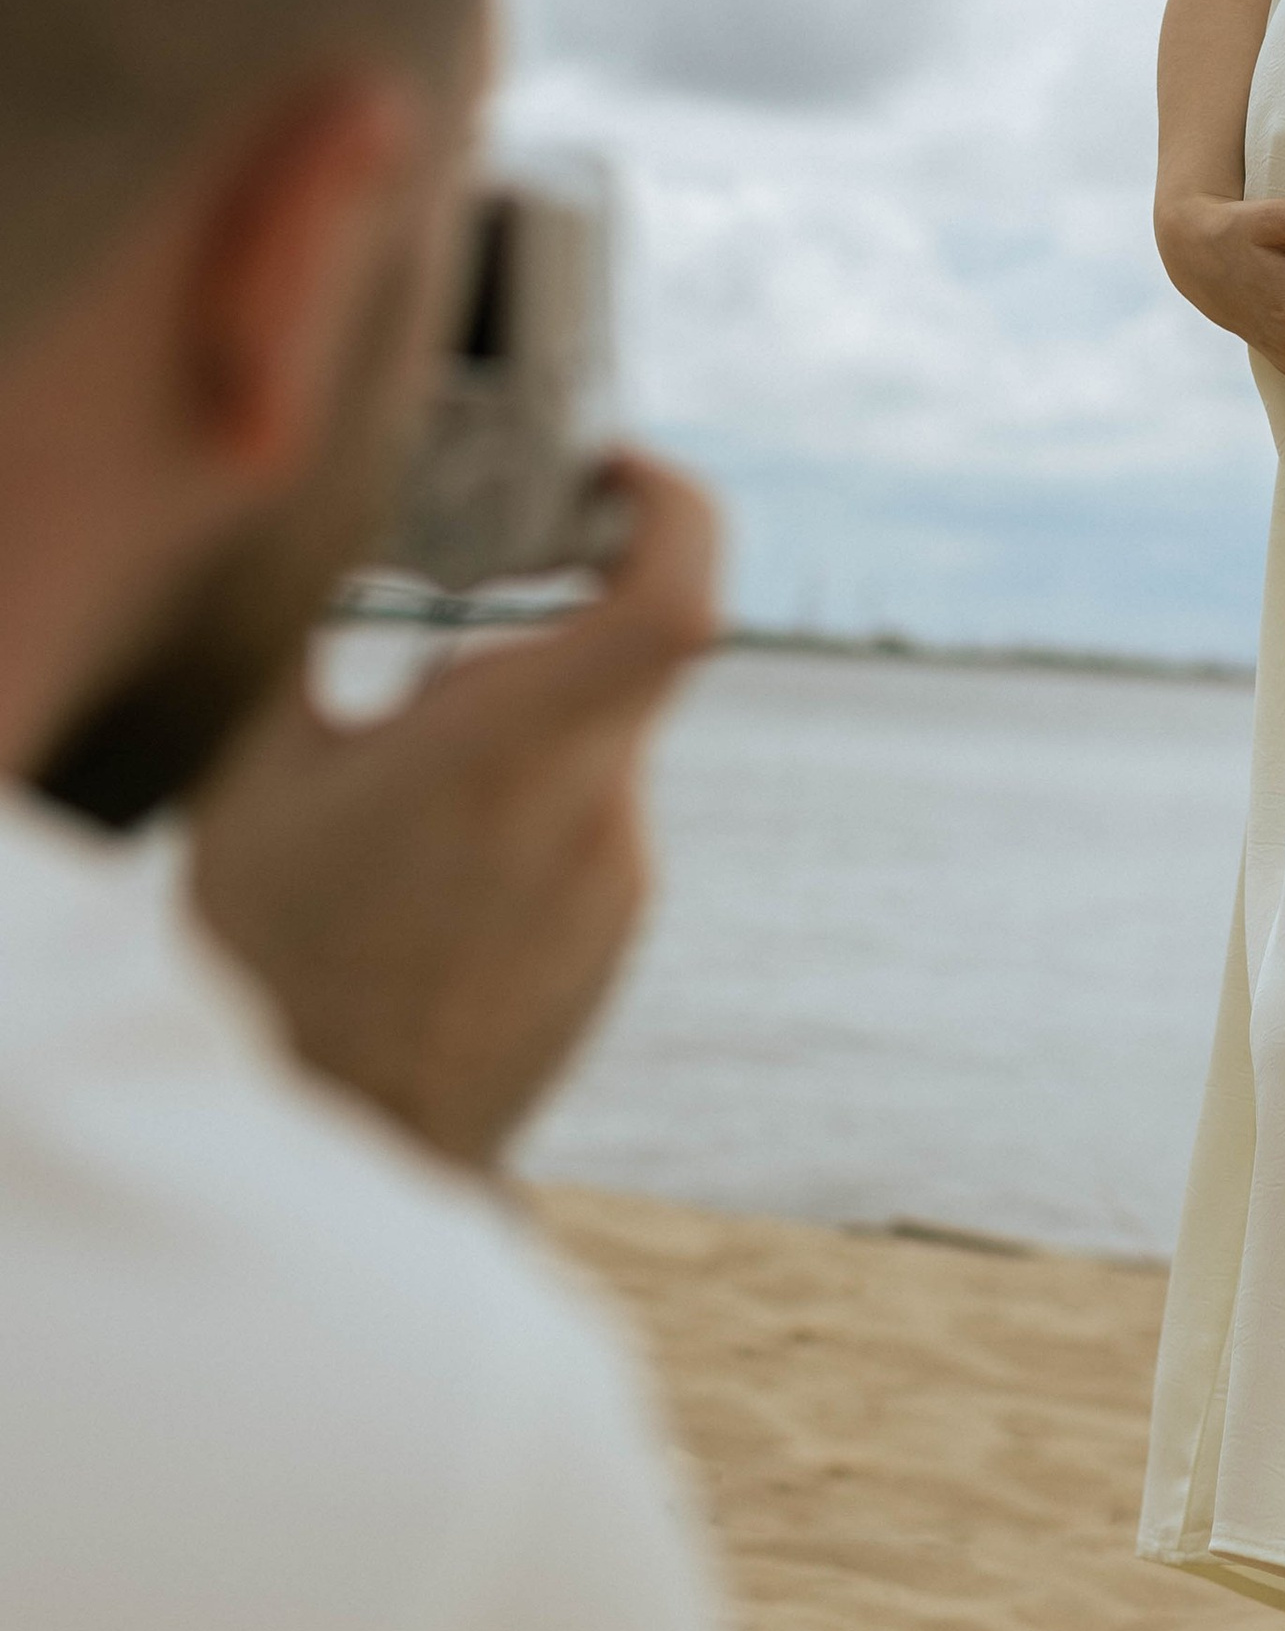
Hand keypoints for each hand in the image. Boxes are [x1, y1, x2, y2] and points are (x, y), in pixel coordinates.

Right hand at [188, 455, 720, 1169]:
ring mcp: (619, 883)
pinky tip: (426, 890)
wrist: (329, 1154)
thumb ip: (341, 643)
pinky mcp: (617, 938)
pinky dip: (521, 818)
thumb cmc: (272, 959)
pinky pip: (588, 826)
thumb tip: (389, 551)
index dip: (676, 509)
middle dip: (532, 639)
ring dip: (513, 743)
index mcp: (511, 752)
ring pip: (593, 747)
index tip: (616, 476)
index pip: (677, 600)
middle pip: (616, 662)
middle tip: (426, 678)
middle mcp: (595, 813)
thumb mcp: (260, 774)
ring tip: (396, 829)